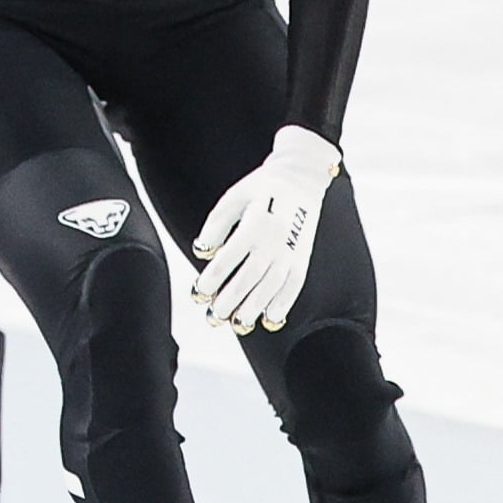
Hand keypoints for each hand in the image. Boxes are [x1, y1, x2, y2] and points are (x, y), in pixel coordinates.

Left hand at [192, 127, 341, 333]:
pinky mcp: (303, 257)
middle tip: (213, 317)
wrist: (302, 177)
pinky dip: (283, 305)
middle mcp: (274, 239)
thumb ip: (215, 225)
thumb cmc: (260, 188)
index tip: (199, 292)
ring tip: (238, 325)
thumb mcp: (232, 198)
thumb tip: (202, 252)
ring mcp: (291, 250)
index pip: (229, 258)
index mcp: (255, 223)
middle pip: (250, 278)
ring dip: (254, 309)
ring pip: (272, 286)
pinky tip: (270, 320)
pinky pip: (294, 286)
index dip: (212, 279)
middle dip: (230, 301)